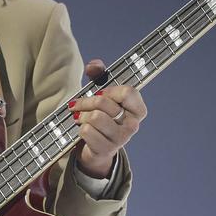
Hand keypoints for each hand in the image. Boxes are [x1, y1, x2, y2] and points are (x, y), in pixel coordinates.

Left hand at [70, 59, 146, 178]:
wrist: (95, 148)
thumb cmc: (101, 117)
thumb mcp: (102, 94)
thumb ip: (99, 75)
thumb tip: (93, 66)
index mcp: (138, 110)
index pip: (127, 92)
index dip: (109, 90)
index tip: (100, 93)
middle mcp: (133, 125)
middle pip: (103, 103)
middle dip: (85, 102)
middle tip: (78, 104)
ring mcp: (121, 139)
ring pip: (95, 117)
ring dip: (81, 116)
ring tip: (80, 118)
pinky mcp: (107, 149)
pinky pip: (87, 131)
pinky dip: (80, 129)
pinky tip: (82, 130)